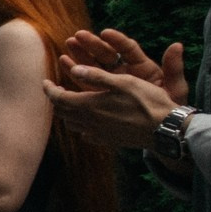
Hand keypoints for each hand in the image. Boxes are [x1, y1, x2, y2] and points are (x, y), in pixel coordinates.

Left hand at [45, 60, 182, 150]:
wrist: (165, 129)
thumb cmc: (147, 101)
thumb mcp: (123, 82)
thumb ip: (97, 76)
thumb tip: (74, 70)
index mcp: (90, 105)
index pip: (59, 99)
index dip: (49, 90)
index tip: (44, 82)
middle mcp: (90, 122)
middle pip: (63, 112)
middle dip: (57, 100)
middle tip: (56, 90)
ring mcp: (99, 134)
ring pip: (73, 125)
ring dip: (68, 113)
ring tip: (70, 103)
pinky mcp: (110, 141)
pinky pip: (88, 135)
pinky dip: (82, 127)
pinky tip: (87, 122)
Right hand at [64, 28, 186, 103]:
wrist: (163, 127)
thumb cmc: (170, 106)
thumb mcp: (175, 87)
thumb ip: (174, 68)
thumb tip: (177, 46)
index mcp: (142, 67)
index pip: (127, 49)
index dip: (117, 40)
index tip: (105, 33)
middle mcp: (126, 73)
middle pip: (107, 55)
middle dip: (92, 45)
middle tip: (78, 37)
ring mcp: (113, 84)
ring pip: (95, 67)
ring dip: (81, 56)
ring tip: (68, 45)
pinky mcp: (103, 95)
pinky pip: (89, 83)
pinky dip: (77, 74)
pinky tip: (65, 64)